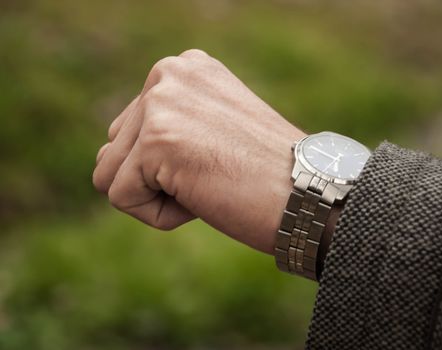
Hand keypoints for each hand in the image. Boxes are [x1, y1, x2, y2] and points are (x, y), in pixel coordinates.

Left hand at [93, 49, 305, 253]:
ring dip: (157, 196)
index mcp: (185, 68)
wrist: (309, 195)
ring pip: (111, 174)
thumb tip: (107, 154)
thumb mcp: (214, 131)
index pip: (132, 129)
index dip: (170, 164)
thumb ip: (167, 126)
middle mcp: (168, 74)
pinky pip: (122, 198)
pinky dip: (160, 215)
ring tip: (209, 184)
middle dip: (157, 180)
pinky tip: (205, 197)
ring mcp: (160, 104)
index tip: (220, 160)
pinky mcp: (154, 142)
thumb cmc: (268, 174)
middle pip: (115, 150)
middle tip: (217, 174)